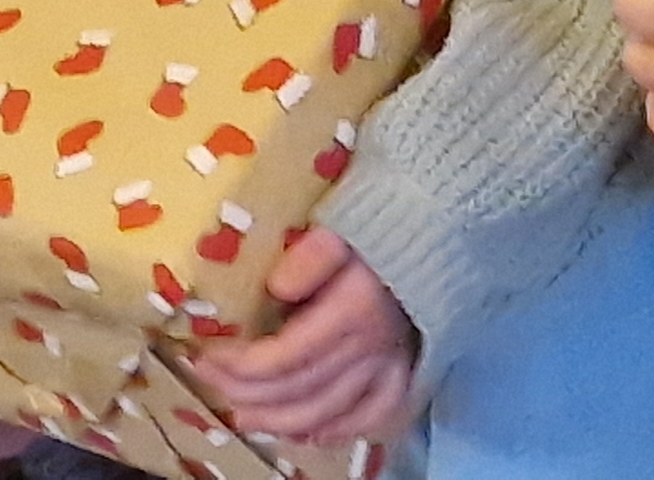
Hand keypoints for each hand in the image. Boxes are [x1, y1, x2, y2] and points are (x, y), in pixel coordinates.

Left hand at [193, 229, 418, 442]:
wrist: (447, 229)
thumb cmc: (386, 221)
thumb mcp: (344, 224)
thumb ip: (312, 256)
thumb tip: (276, 289)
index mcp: (352, 313)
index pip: (284, 357)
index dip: (240, 366)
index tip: (206, 356)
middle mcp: (370, 349)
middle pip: (299, 390)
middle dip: (248, 393)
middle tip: (211, 384)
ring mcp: (391, 366)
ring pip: (330, 412)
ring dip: (282, 422)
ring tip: (245, 417)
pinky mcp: (407, 371)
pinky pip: (374, 416)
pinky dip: (339, 430)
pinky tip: (310, 432)